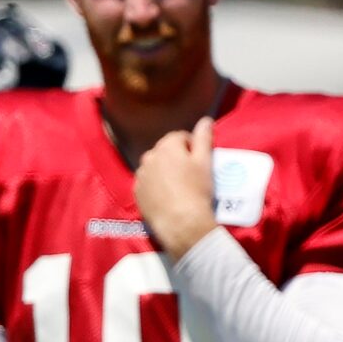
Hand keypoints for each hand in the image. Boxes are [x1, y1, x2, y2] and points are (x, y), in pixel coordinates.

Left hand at [135, 116, 218, 259]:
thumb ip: (204, 138)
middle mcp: (149, 156)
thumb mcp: (205, 162)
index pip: (180, 137)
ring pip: (154, 166)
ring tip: (178, 186)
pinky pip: (147, 182)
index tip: (200, 162)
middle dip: (176, 157)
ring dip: (165, 171)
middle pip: (165, 151)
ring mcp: (140, 175)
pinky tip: (168, 197)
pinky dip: (156, 185)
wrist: (182, 222)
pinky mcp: (137, 192)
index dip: (192, 147)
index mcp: (167, 146)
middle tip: (190, 174)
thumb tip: (205, 119)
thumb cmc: (197, 189)